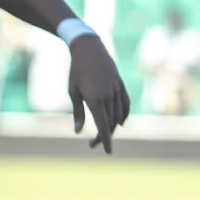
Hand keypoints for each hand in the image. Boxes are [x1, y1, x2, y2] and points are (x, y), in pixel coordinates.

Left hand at [67, 34, 129, 153]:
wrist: (89, 48)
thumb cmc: (76, 70)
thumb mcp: (73, 91)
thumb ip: (78, 112)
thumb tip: (77, 131)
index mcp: (95, 99)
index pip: (103, 125)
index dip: (105, 140)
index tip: (108, 152)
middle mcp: (108, 96)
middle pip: (110, 123)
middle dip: (104, 136)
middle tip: (94, 144)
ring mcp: (116, 90)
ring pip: (118, 115)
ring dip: (112, 127)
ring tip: (103, 134)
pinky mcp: (120, 84)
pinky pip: (125, 104)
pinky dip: (124, 115)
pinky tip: (120, 122)